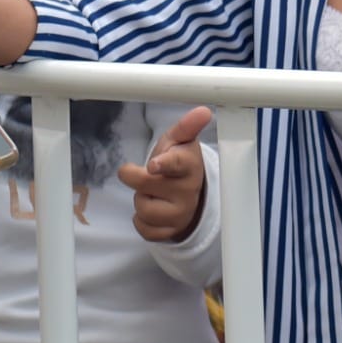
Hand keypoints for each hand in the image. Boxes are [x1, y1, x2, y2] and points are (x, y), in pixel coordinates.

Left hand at [119, 106, 210, 242]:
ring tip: (154, 194)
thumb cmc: (177, 163)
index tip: (153, 165)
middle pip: (146, 184)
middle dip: (138, 178)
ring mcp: (181, 213)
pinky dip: (142, 221)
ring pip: (143, 209)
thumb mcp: (179, 142)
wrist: (188, 195)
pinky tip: (154, 211)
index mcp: (189, 165)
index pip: (177, 164)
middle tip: (148, 174)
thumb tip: (203, 110)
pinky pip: (144, 229)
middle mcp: (188, 190)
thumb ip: (186, 127)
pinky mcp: (171, 231)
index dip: (164, 164)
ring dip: (141, 200)